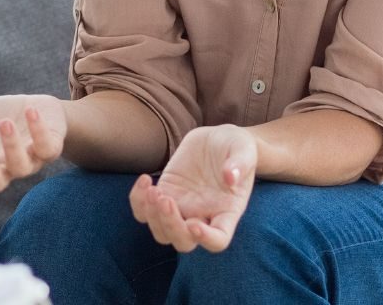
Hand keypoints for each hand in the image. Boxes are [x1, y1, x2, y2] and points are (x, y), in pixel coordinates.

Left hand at [131, 123, 256, 252]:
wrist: (218, 140)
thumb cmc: (237, 148)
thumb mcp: (244, 149)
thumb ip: (240, 163)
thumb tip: (230, 176)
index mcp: (227, 213)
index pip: (218, 240)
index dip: (206, 239)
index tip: (194, 224)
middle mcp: (203, 217)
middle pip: (183, 242)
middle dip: (171, 226)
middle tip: (165, 198)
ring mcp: (182, 208)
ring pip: (161, 232)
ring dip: (152, 216)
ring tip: (152, 189)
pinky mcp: (165, 194)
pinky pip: (144, 211)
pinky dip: (138, 201)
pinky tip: (145, 180)